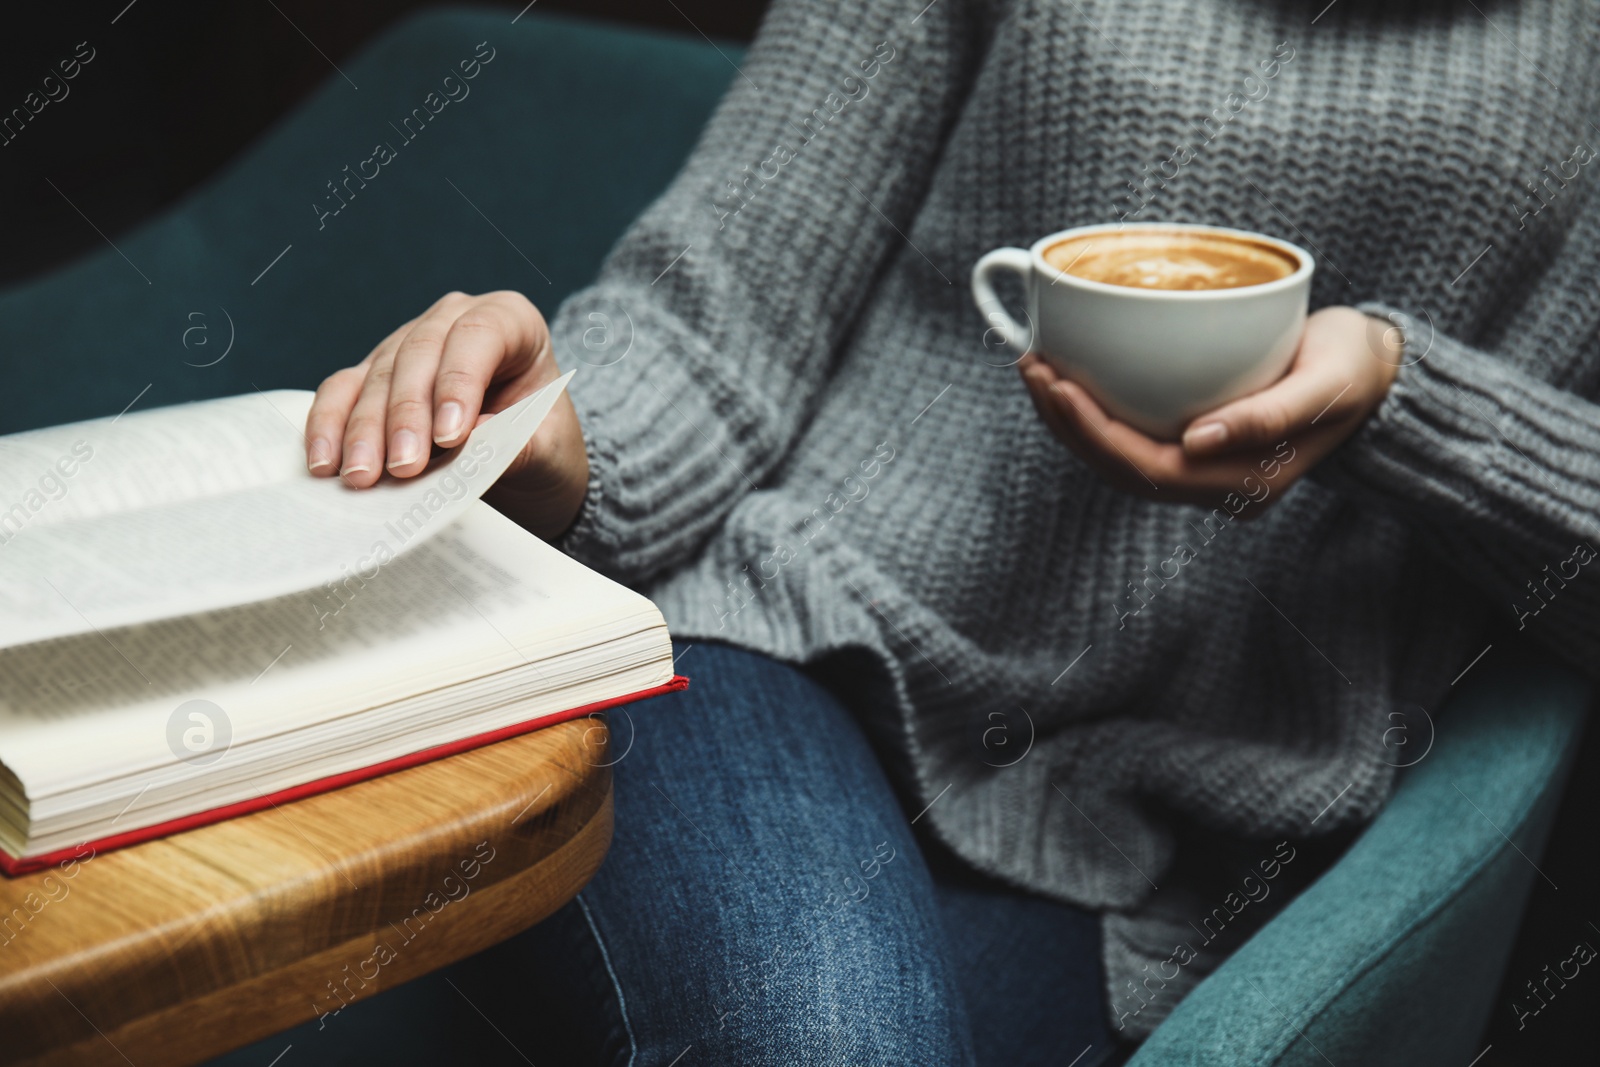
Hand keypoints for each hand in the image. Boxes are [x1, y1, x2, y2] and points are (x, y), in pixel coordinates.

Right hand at [305, 290, 588, 539]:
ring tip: (360, 476)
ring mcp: (408, 344)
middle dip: (406, 415)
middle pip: (419, 355)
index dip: (459, 382)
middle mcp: (454, 321)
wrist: (527, 467)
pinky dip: (330, 427)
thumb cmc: (543, 448)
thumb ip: (518, 444)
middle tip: (402, 468)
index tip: (451, 436)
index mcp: (512, 321)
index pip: (479, 335)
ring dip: (363, 429)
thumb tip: (471, 437)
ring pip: (376, 375)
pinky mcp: (373, 376)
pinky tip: (325, 462)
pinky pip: (342, 393)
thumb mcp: (549, 451)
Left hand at [1020, 306, 1400, 513]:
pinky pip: (1132, 441)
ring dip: (1071, 421)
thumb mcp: (1325, 384)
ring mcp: (1205, 471)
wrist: (1377, 375)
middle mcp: (1217, 487)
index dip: (1093, 432)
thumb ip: (1266, 417)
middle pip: (1121, 469)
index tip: (1057, 384)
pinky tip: (1069, 381)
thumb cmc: (1353, 368)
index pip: (1148, 469)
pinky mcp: (1196, 446)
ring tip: (1035, 370)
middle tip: (1030, 366)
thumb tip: (1196, 441)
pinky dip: (1094, 416)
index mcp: (1246, 482)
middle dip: (1067, 423)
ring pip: (1119, 460)